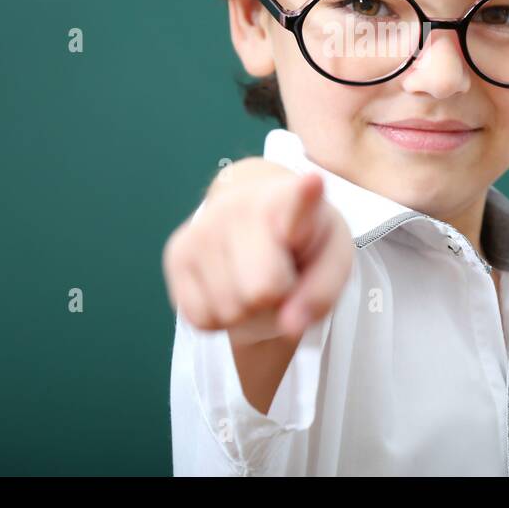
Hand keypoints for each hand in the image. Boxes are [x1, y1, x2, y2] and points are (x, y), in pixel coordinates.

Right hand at [163, 161, 354, 344]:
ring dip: (247, 309)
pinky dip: (220, 317)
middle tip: (280, 274)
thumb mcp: (332, 261)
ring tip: (254, 276)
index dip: (305, 195)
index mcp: (291, 200)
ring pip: (229, 311)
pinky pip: (201, 319)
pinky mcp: (176, 253)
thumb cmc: (302, 242)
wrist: (254, 218)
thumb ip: (322, 293)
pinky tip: (229, 285)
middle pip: (262, 291)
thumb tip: (290, 325)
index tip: (313, 182)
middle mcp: (239, 206)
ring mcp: (201, 228)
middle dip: (275, 298)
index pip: (298, 201)